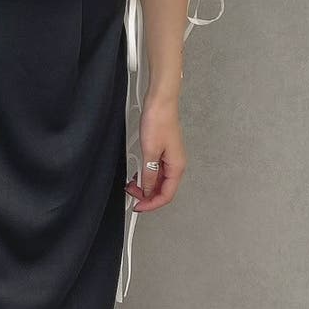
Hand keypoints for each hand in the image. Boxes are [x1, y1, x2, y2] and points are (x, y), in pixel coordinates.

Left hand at [124, 93, 186, 211]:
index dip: (151, 204)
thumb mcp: (150, 152)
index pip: (166, 195)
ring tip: (132, 184)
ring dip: (146, 185)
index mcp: (177, 166)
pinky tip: (138, 174)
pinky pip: (157, 170)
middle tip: (132, 194)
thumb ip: (149, 174)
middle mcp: (176, 164)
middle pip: (164, 189)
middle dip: (147, 195)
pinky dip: (147, 175)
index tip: (138, 206)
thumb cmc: (158, 121)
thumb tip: (148, 191)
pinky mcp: (164, 150)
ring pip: (160, 180)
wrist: (160, 102)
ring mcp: (170, 157)